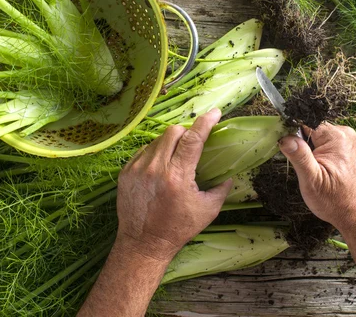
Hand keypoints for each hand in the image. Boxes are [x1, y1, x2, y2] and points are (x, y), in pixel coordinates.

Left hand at [116, 108, 233, 261]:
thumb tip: (229, 174)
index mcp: (178, 176)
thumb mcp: (208, 210)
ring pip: (157, 139)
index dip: (205, 122)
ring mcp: (137, 169)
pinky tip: (161, 167)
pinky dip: (156, 153)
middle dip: (187, 132)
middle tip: (193, 143)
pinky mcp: (126, 172)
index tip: (215, 112)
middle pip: (173, 132)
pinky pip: (144, 151)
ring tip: (176, 158)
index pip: (193, 138)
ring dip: (171, 142)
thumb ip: (221, 189)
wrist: (143, 243)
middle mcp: (155, 168)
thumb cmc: (178, 228)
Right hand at [278, 123, 355, 229]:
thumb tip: (286, 137)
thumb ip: (299, 156)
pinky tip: (327, 174)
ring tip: (319, 174)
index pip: (306, 123)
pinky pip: (329, 146)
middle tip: (309, 169)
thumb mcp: (312, 180)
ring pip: (320, 140)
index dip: (295, 137)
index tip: (293, 153)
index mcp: (336, 137)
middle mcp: (346, 134)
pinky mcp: (351, 151)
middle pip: (313, 131)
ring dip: (314, 154)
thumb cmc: (336, 201)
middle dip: (306, 148)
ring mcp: (350, 142)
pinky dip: (323, 158)